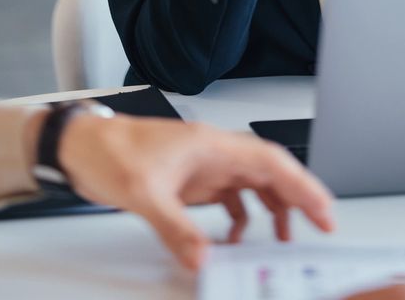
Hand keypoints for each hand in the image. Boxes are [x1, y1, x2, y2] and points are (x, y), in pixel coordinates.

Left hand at [53, 114, 333, 270]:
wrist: (81, 146)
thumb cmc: (110, 150)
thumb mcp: (143, 194)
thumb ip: (177, 229)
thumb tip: (203, 258)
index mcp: (211, 145)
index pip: (270, 161)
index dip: (302, 185)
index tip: (323, 209)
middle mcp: (213, 152)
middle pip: (269, 172)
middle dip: (297, 198)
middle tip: (320, 225)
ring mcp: (202, 166)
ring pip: (252, 185)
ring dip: (271, 210)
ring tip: (281, 239)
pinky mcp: (190, 181)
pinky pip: (229, 198)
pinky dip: (240, 218)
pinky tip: (234, 238)